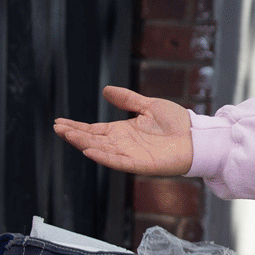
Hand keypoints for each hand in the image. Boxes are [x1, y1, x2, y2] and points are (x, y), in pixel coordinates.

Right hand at [54, 86, 193, 175]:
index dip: (76, 126)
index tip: (58, 122)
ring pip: (101, 150)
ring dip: (84, 143)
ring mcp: (130, 155)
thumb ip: (128, 99)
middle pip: (93, 139)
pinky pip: (119, 162)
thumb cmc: (176, 123)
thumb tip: (106, 90)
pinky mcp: (141, 164)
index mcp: (122, 131)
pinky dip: (104, 157)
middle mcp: (123, 144)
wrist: (197, 136)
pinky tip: (90, 150)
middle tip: (57, 128)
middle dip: (74, 134)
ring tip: (67, 135)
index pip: (93, 130)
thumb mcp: (148, 105)